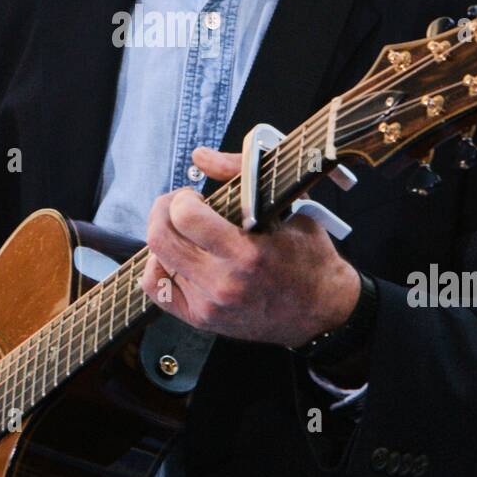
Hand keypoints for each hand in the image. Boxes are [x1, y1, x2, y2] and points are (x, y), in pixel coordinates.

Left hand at [139, 145, 360, 345]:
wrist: (322, 309)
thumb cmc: (307, 254)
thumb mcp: (288, 204)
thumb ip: (243, 172)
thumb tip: (201, 156)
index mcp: (247, 253)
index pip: (186, 216)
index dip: (184, 197)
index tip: (197, 196)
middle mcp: (224, 283)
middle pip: (161, 238)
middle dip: (164, 210)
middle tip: (181, 206)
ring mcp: (211, 305)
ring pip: (154, 262)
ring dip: (165, 237)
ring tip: (184, 232)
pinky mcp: (202, 320)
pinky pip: (156, 290)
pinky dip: (159, 268)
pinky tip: (177, 258)